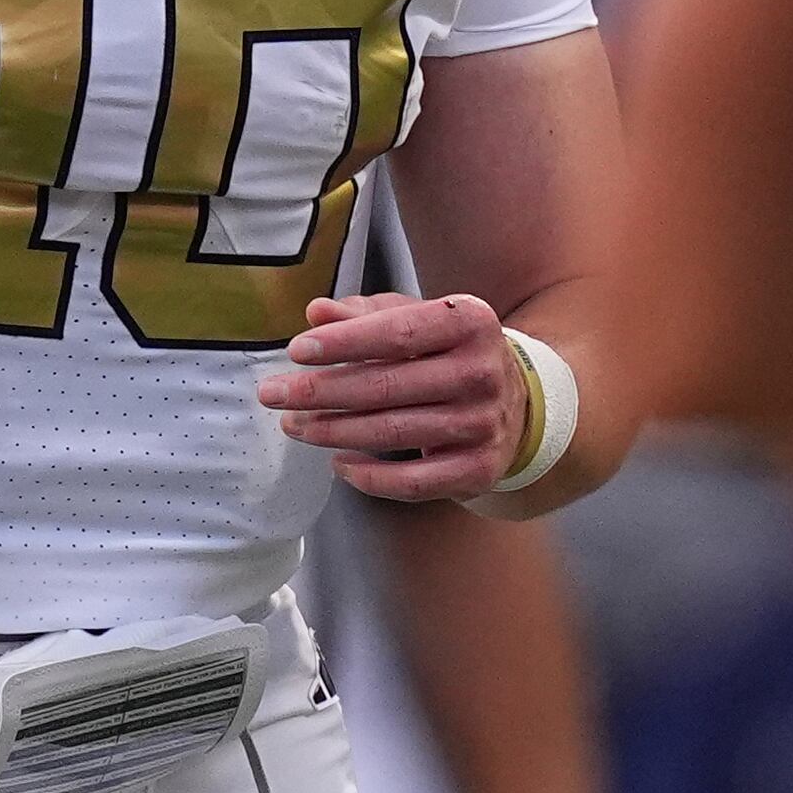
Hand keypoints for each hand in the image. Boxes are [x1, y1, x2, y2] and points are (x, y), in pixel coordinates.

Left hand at [253, 292, 526, 500]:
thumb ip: (366, 314)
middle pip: (387, 386)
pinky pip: (413, 481)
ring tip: (293, 425)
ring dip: (333, 431)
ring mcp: (484, 424)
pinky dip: (370, 477)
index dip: (344, 342)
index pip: (398, 332)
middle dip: (321, 392)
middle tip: (273, 393)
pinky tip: (338, 463)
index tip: (297, 350)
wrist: (519, 404)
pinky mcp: (479, 469)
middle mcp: (482, 372)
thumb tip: (317, 312)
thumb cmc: (448, 353)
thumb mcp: (417, 321)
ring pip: (393, 433)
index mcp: (470, 322)